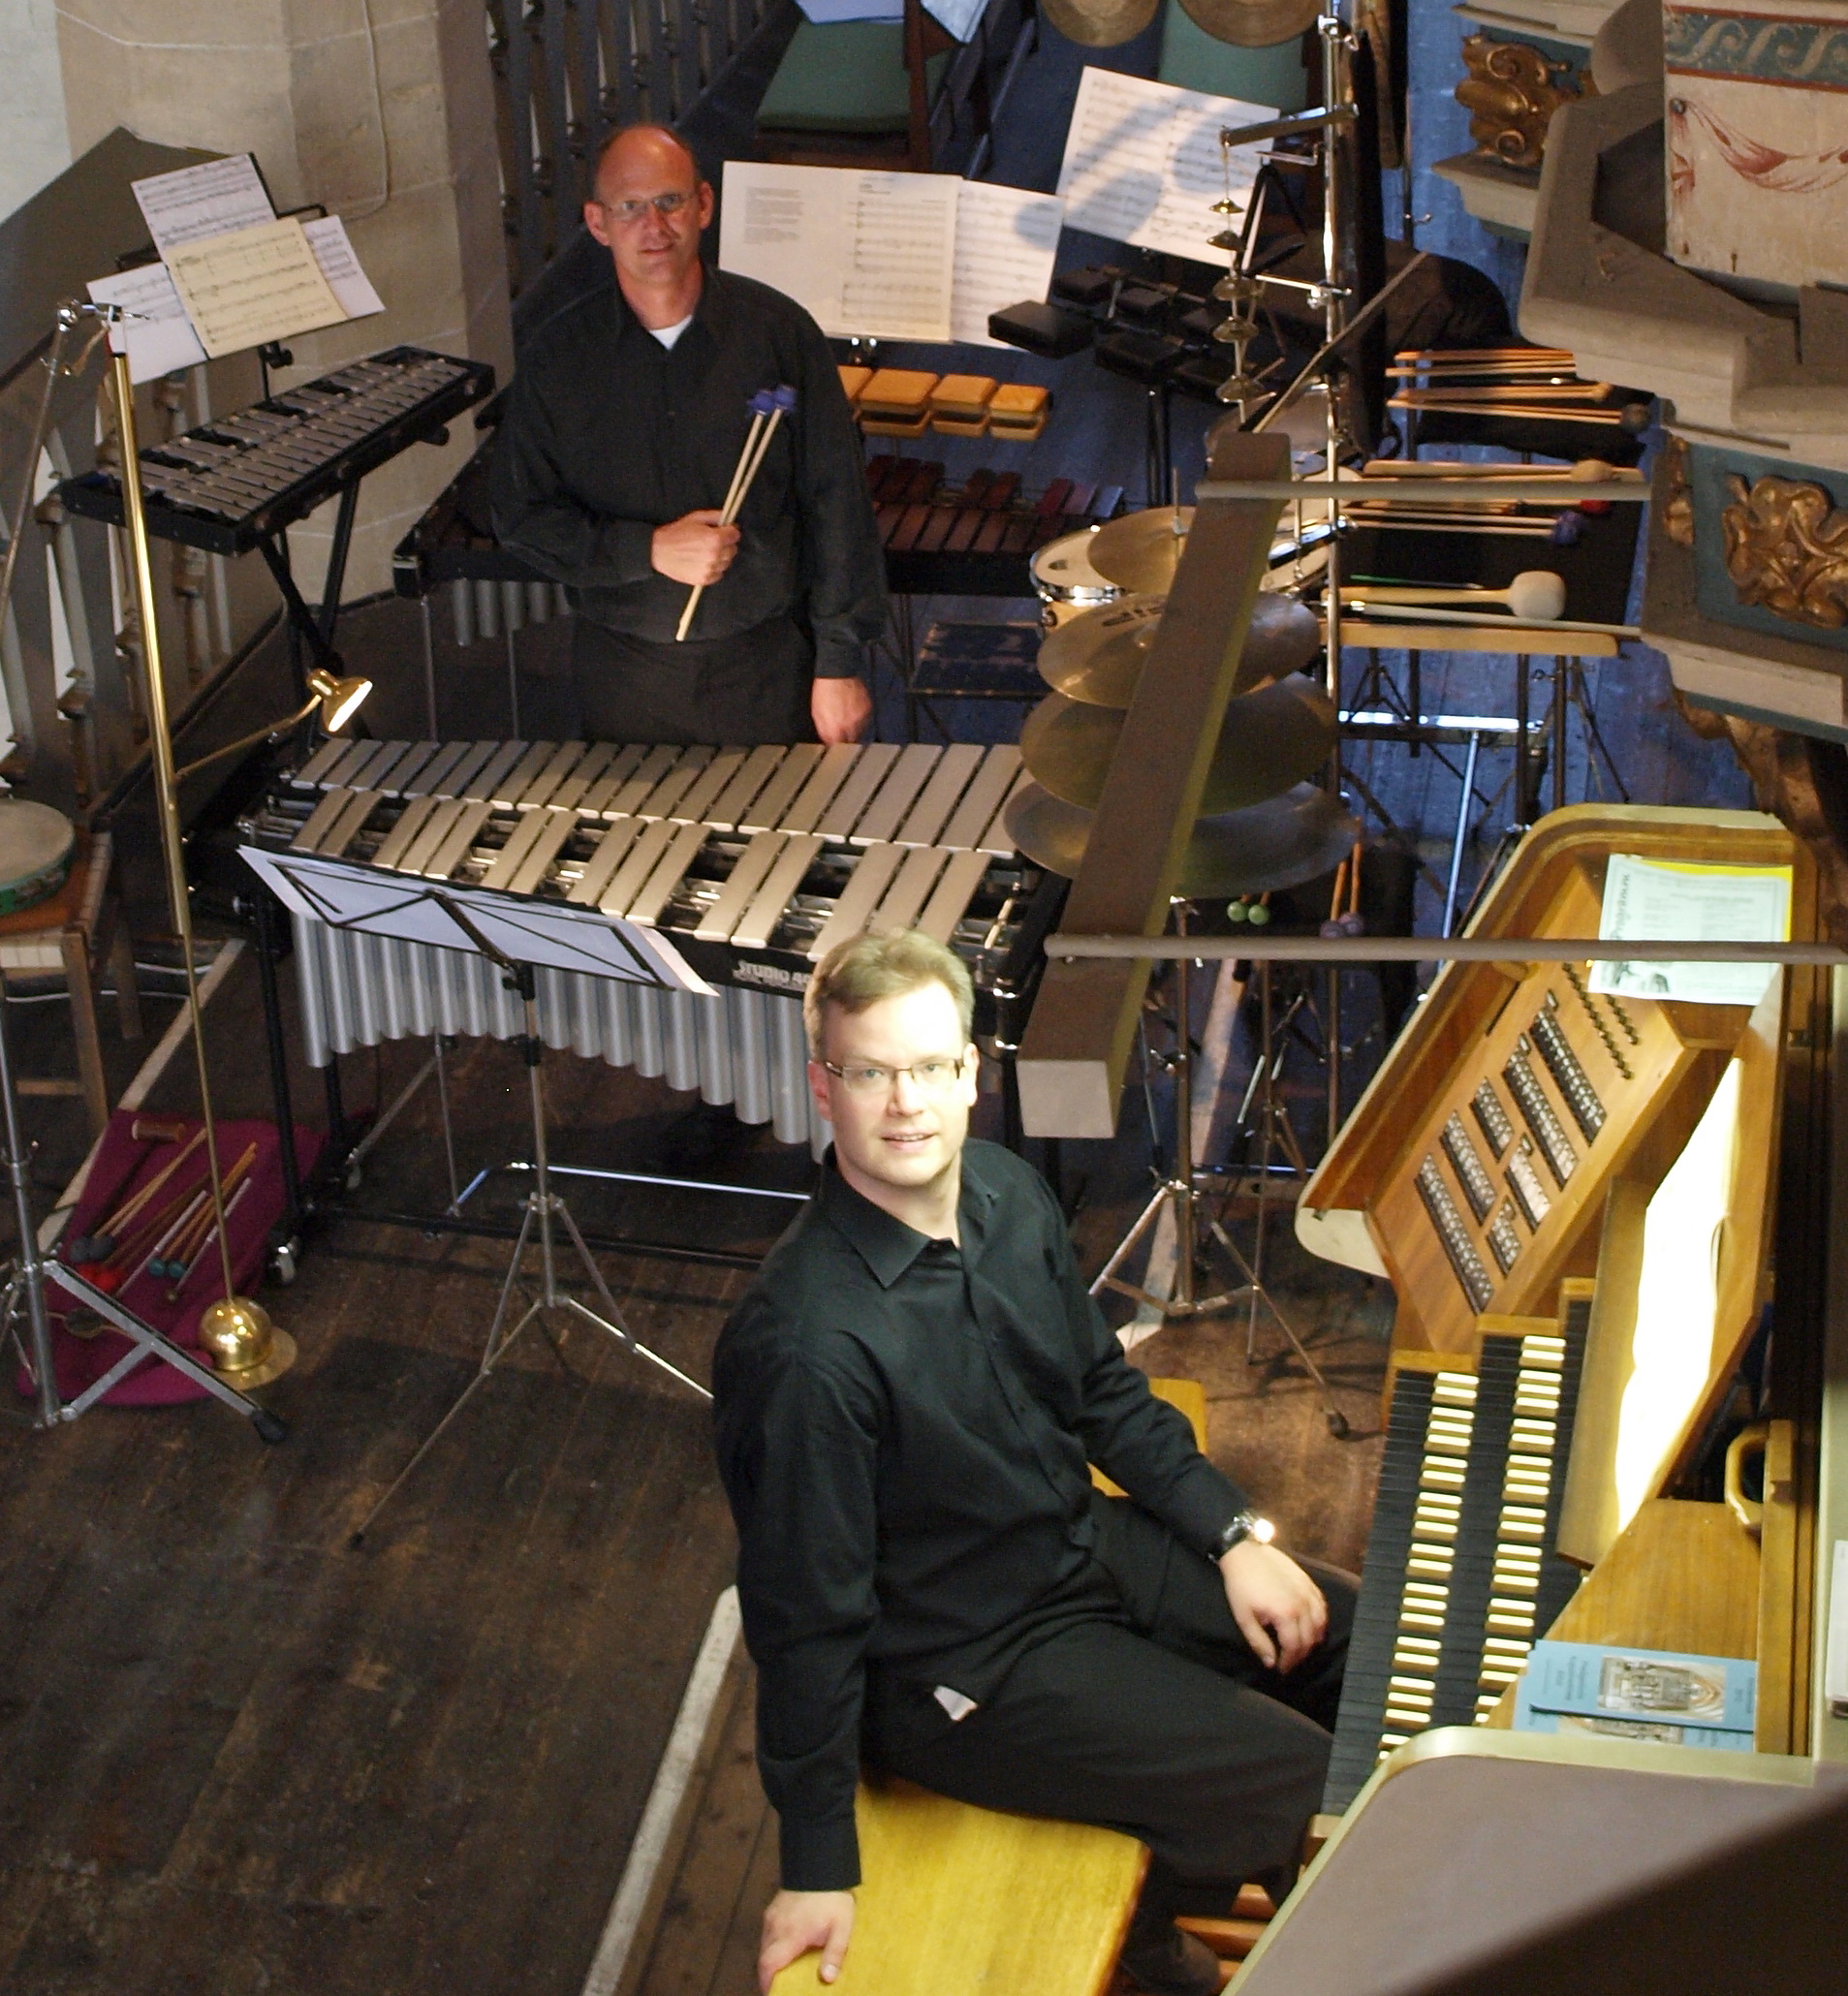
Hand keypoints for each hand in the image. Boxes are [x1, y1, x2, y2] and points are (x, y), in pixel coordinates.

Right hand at [652, 509, 739, 585]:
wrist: (658, 551)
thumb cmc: (676, 533)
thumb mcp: (696, 517)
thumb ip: (715, 516)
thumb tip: (729, 519)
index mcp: (715, 539)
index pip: (736, 535)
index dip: (730, 531)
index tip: (724, 531)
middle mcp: (715, 555)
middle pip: (733, 550)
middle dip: (726, 544)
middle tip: (712, 542)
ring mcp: (710, 569)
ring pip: (727, 563)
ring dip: (720, 557)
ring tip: (705, 552)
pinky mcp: (705, 579)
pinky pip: (719, 574)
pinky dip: (714, 569)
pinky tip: (703, 562)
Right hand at [758, 1888, 855, 1989]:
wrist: (822, 1863)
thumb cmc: (833, 1897)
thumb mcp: (841, 1927)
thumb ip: (834, 1954)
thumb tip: (827, 1979)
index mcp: (790, 1934)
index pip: (768, 1964)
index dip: (766, 1982)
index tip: (772, 1993)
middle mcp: (776, 1926)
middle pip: (763, 1958)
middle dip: (769, 1974)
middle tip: (781, 1985)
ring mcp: (772, 1915)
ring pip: (764, 1945)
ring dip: (771, 1959)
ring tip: (785, 1968)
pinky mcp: (773, 1908)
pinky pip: (768, 1933)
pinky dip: (772, 1945)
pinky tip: (787, 1947)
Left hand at [811, 674, 871, 744]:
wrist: (837, 674)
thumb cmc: (824, 691)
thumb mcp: (817, 713)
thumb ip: (824, 731)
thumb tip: (828, 741)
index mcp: (836, 728)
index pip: (838, 746)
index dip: (835, 746)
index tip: (834, 743)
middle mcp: (850, 725)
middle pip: (850, 741)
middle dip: (845, 738)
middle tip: (840, 730)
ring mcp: (860, 717)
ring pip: (859, 730)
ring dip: (853, 727)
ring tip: (845, 717)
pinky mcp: (867, 709)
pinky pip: (864, 719)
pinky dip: (859, 717)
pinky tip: (851, 709)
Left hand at [1220, 1538, 1327, 1672]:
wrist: (1244, 1552)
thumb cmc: (1240, 1586)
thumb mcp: (1243, 1617)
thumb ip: (1259, 1642)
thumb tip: (1271, 1663)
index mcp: (1285, 1614)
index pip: (1294, 1647)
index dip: (1289, 1662)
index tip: (1281, 1670)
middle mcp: (1302, 1604)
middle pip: (1309, 1638)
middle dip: (1300, 1655)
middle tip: (1290, 1662)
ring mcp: (1308, 1591)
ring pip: (1320, 1623)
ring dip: (1313, 1639)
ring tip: (1301, 1647)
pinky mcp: (1309, 1581)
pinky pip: (1322, 1606)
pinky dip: (1320, 1620)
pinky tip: (1312, 1625)